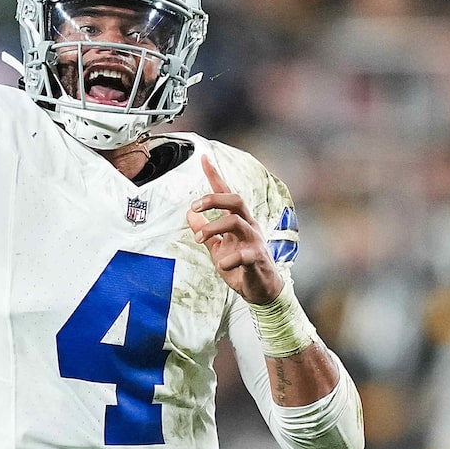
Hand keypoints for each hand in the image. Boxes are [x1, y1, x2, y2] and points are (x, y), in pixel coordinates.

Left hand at [185, 155, 284, 305]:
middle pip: (235, 200)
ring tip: (199, 239)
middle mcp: (249, 225)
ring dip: (213, 228)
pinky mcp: (257, 259)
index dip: (214, 175)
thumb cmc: (240, 267)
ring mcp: (254, 241)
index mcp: (238, 220)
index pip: (226, 193)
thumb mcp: (218, 247)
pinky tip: (222, 264)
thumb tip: (189, 213)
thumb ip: (205, 229)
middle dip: (213, 199)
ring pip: (236, 222)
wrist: (260, 291)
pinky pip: (244, 254)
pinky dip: (230, 259)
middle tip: (194, 206)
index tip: (203, 158)